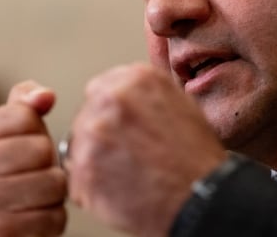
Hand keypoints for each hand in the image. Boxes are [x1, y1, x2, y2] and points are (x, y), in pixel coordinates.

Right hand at [0, 81, 67, 236]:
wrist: (3, 232)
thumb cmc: (15, 172)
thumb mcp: (16, 131)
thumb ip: (26, 102)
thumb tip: (46, 96)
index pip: (24, 116)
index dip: (38, 132)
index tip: (24, 149)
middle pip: (39, 149)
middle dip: (49, 164)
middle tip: (34, 176)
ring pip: (52, 183)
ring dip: (55, 193)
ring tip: (36, 197)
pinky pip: (53, 217)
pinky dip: (54, 219)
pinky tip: (34, 218)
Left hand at [66, 63, 226, 236]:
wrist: (201, 197)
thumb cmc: (197, 158)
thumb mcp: (180, 104)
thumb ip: (145, 94)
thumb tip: (126, 96)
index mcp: (136, 78)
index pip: (101, 89)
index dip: (110, 114)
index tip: (121, 129)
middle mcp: (111, 99)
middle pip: (86, 117)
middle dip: (100, 137)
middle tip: (126, 157)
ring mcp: (93, 133)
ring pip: (78, 147)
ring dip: (94, 162)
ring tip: (126, 176)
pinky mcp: (83, 169)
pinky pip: (75, 179)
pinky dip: (92, 190)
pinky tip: (119, 191)